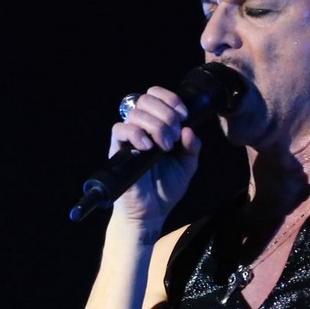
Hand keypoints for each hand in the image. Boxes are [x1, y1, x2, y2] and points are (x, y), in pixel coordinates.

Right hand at [111, 86, 201, 223]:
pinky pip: (120, 129)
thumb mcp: (187, 164)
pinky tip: (148, 147)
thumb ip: (192, 146)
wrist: (150, 212)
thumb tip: (188, 130)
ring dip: (156, 126)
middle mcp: (141, 128)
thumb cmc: (166, 188)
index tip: (184, 115)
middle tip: (173, 137)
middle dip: (166, 114)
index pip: (157, 96)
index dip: (170, 99)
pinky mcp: (117, 150)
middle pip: (146, 99)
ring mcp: (128, 138)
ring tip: (164, 146)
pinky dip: (136, 134)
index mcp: (157, 126)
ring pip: (136, 113)